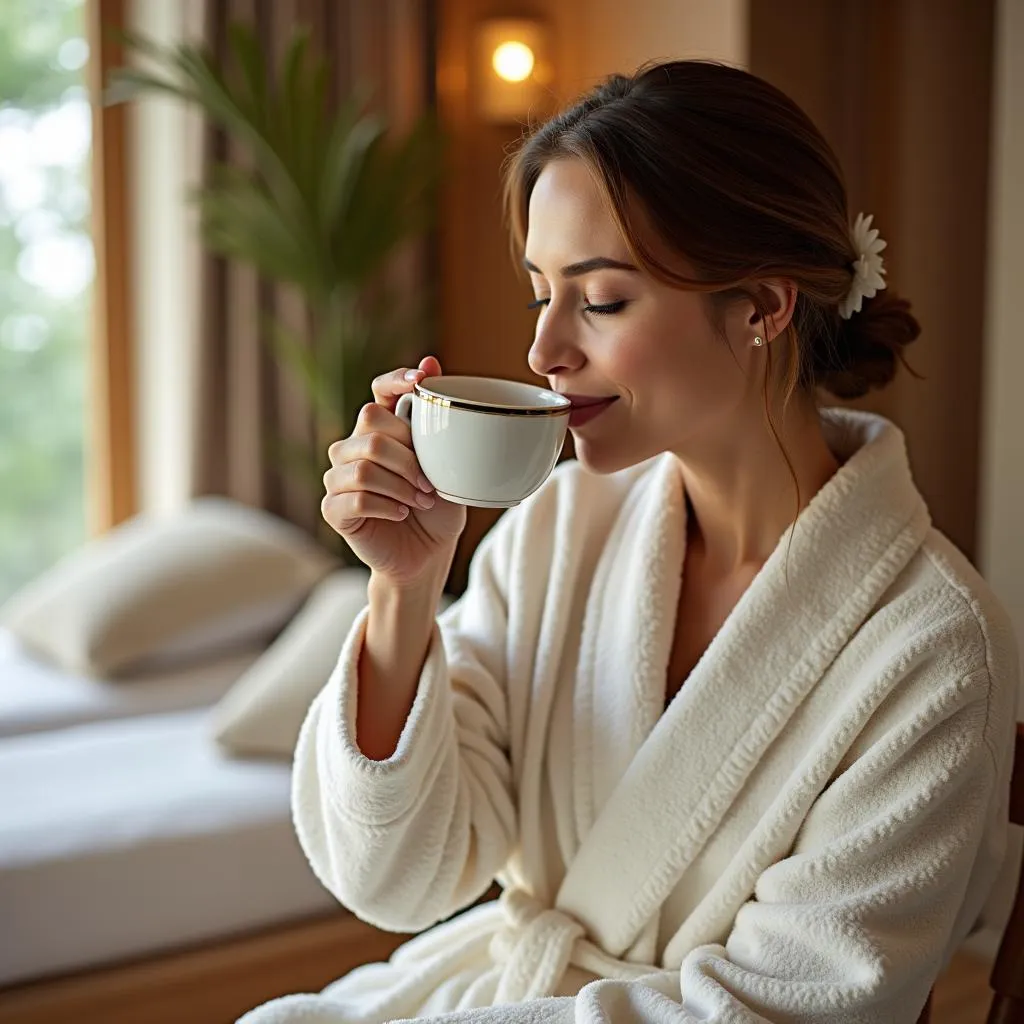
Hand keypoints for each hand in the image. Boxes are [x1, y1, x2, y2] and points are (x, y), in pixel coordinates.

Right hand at [321, 356, 466, 585]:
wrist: (427, 556)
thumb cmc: (436, 509)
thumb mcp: (446, 465)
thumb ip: (436, 421)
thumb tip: (431, 361)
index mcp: (381, 430)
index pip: (378, 391)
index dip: (395, 380)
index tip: (421, 382)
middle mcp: (353, 447)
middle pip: (371, 428)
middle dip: (408, 457)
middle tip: (429, 483)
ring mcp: (338, 477)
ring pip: (365, 466)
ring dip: (401, 486)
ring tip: (420, 502)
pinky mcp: (332, 508)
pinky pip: (357, 497)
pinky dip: (388, 507)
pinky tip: (400, 515)